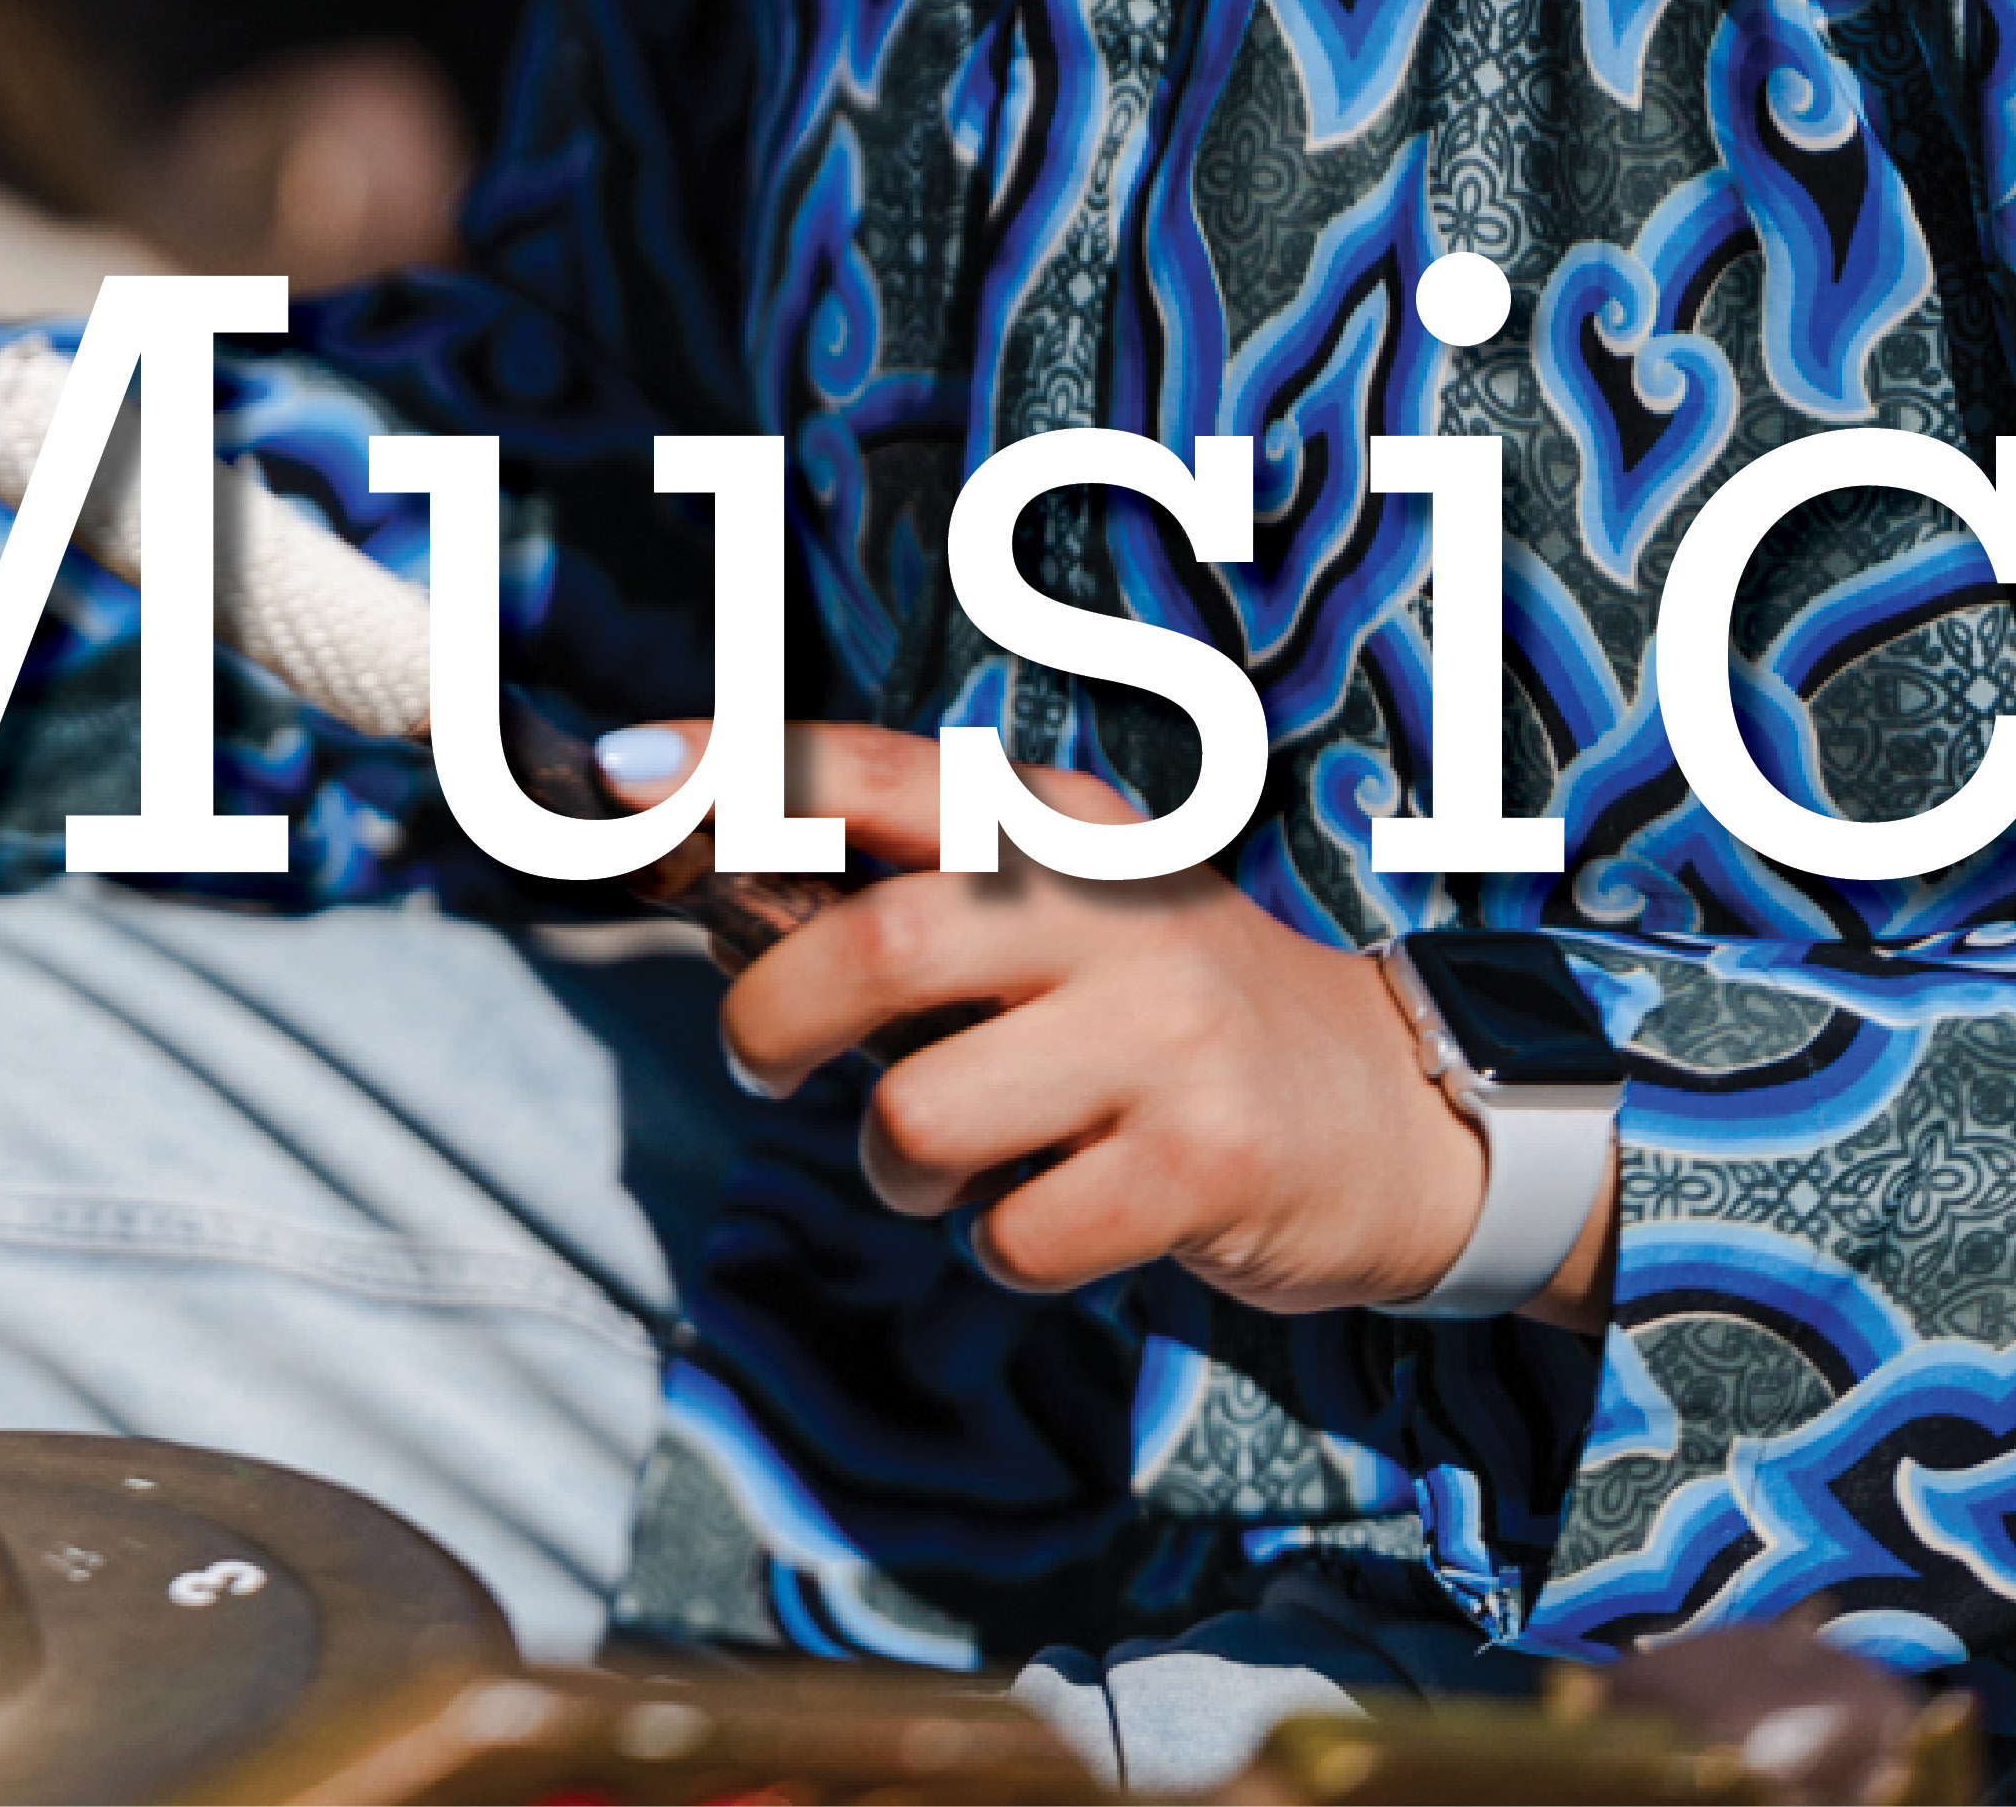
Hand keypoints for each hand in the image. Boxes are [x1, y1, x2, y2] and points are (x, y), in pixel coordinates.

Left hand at [627, 720, 1597, 1325]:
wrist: (1398, 1116)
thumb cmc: (1173, 1015)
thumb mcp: (1066, 915)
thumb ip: (919, 889)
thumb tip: (709, 875)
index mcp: (1062, 829)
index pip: (878, 770)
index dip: (738, 771)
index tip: (617, 776)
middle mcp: (1113, 912)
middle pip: (879, 946)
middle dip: (773, 1022)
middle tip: (762, 1068)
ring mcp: (1164, 1040)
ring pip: (921, 1114)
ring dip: (895, 1166)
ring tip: (948, 1162)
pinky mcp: (1201, 1166)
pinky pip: (1015, 1232)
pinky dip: (998, 1244)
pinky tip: (1048, 1215)